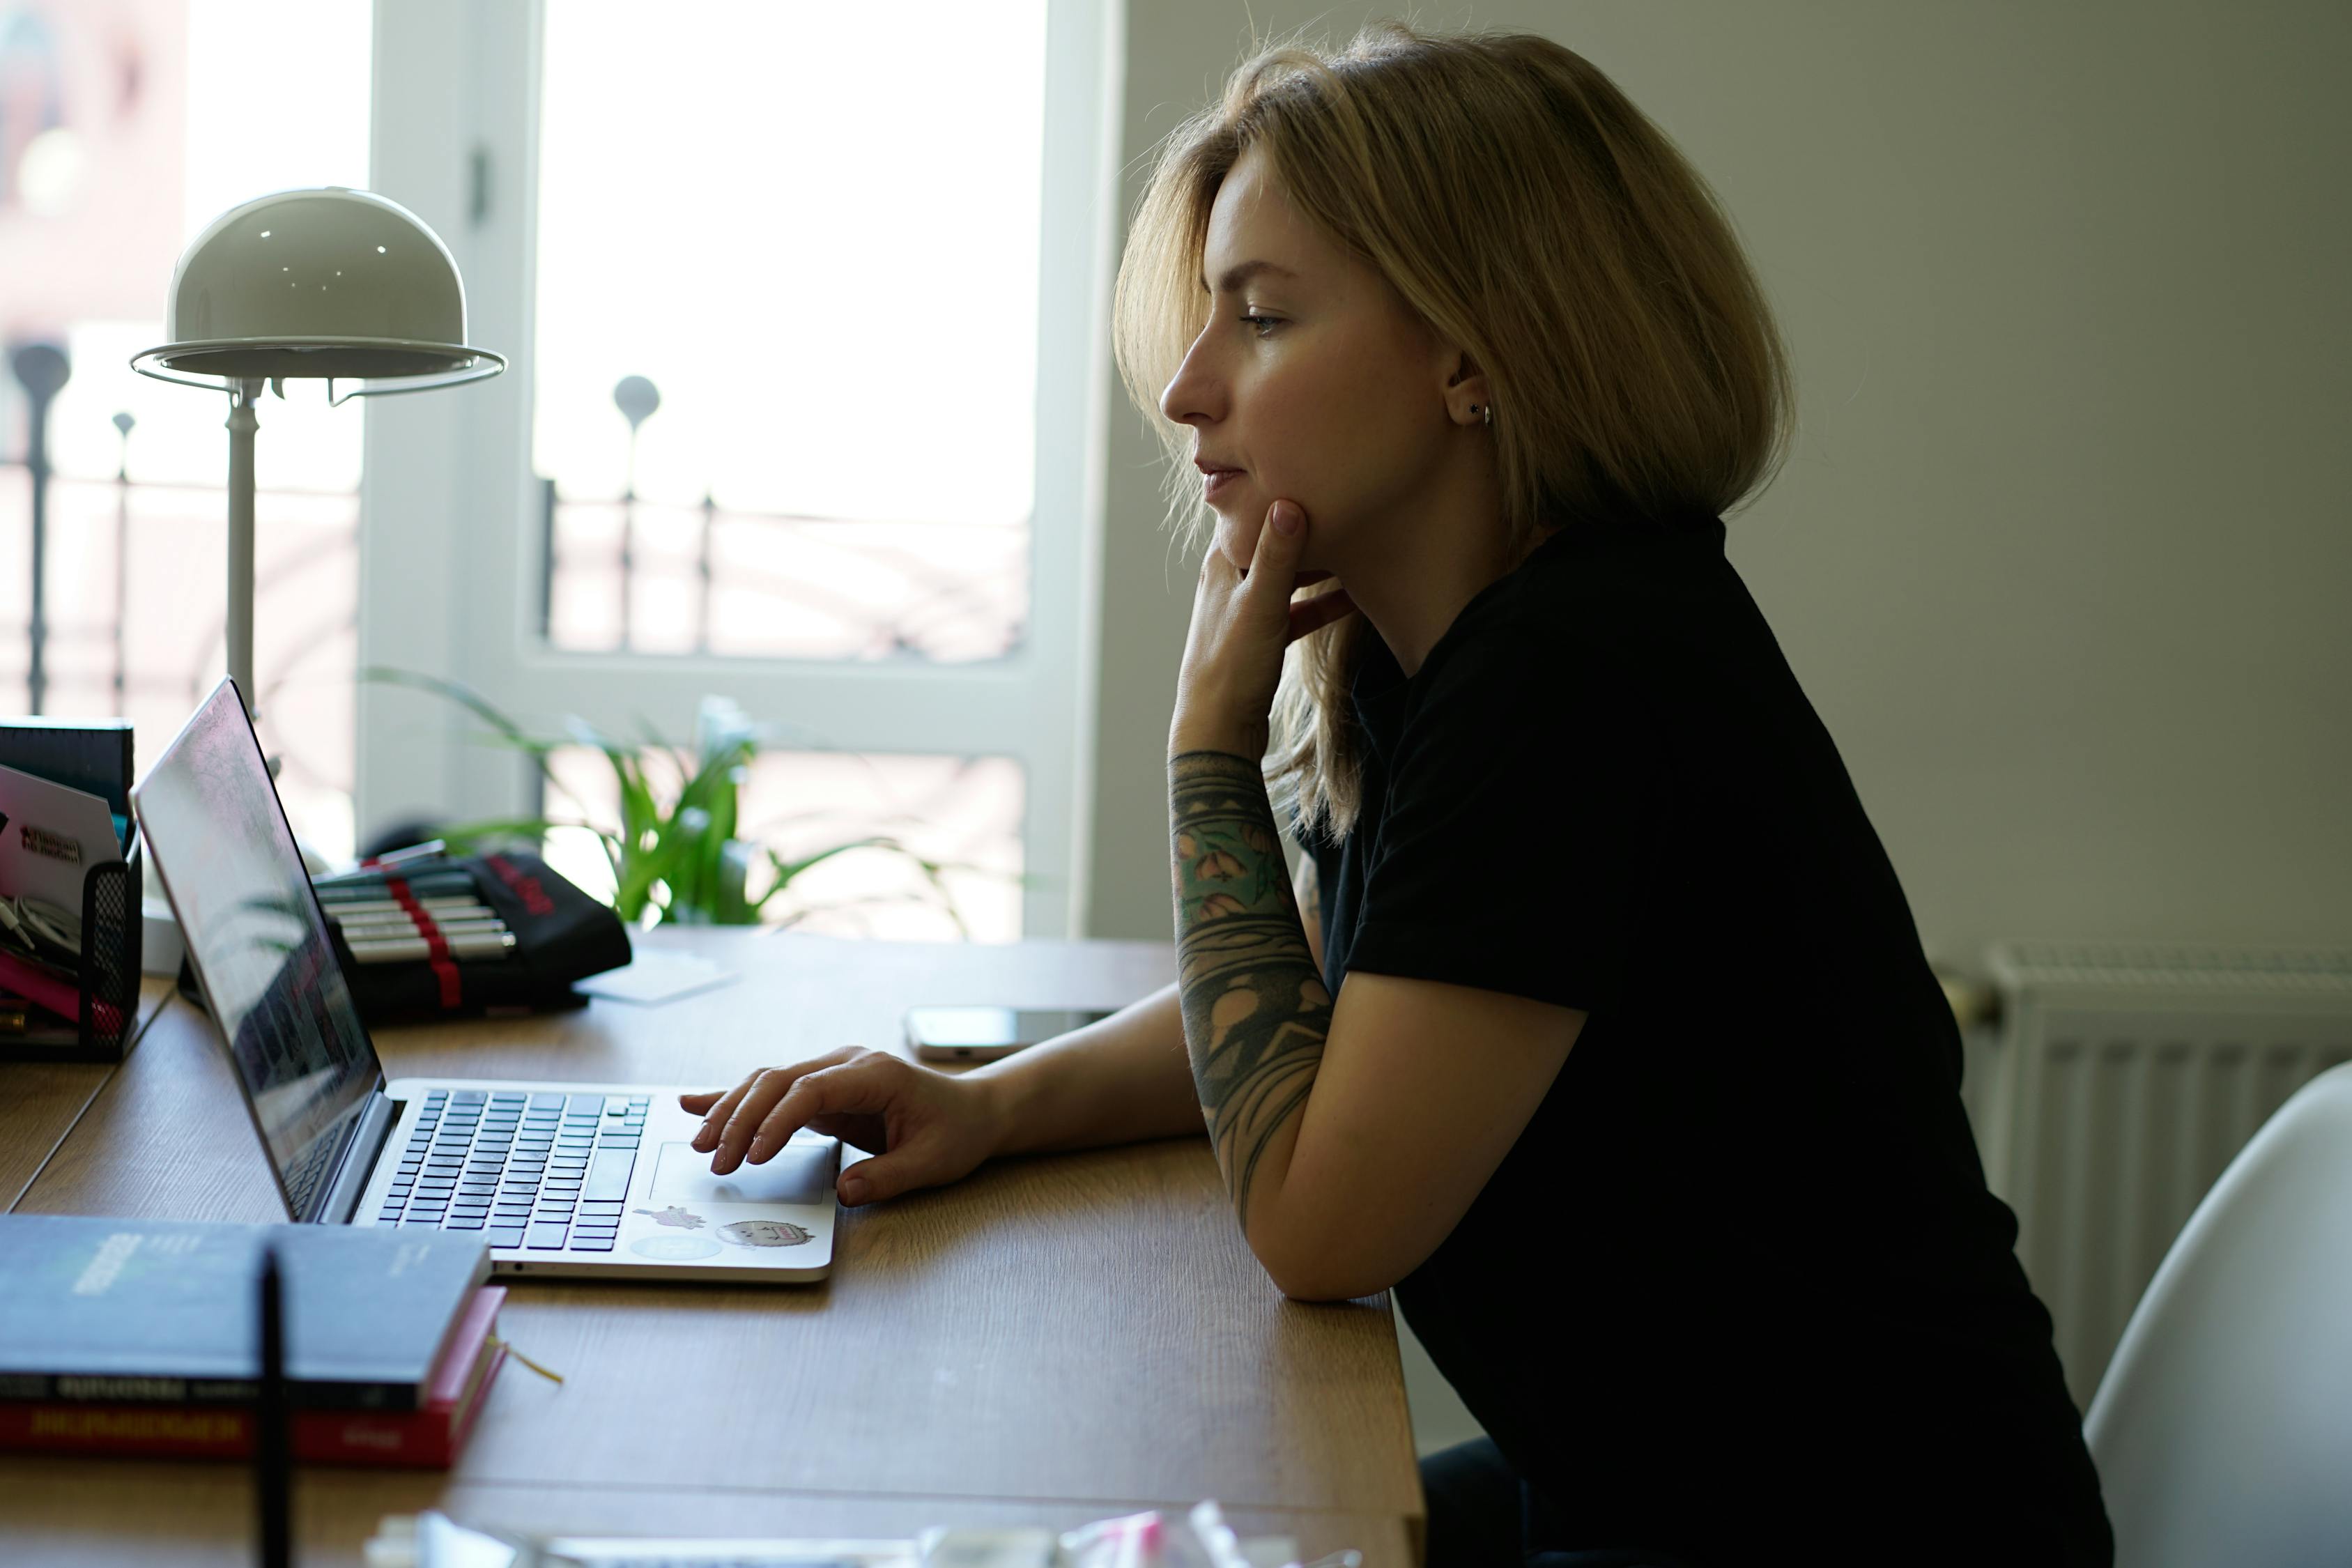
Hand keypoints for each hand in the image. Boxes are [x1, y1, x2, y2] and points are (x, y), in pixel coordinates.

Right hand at [680, 1047, 1001, 1205]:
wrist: (972, 1112)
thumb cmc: (955, 1133)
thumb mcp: (932, 1162)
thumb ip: (888, 1176)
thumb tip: (845, 1193)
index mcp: (875, 1073)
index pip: (811, 1089)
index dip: (777, 1121)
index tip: (756, 1157)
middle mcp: (846, 1064)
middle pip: (778, 1081)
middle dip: (741, 1119)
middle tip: (715, 1160)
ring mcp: (831, 1073)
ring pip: (767, 1082)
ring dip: (731, 1111)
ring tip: (701, 1144)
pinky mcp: (822, 1090)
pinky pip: (772, 1092)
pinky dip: (734, 1098)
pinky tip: (696, 1103)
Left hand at [1171, 499, 1357, 757]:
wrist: (1217, 731)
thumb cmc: (1231, 668)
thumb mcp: (1260, 606)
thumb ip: (1276, 556)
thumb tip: (1288, 501)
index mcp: (1222, 565)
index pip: (1252, 514)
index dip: (1283, 493)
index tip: (1319, 476)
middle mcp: (1231, 582)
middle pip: (1275, 542)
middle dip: (1310, 527)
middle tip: (1350, 508)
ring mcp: (1247, 610)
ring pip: (1289, 576)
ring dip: (1320, 565)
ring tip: (1357, 547)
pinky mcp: (1262, 638)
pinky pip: (1298, 610)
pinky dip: (1322, 602)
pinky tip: (1355, 597)